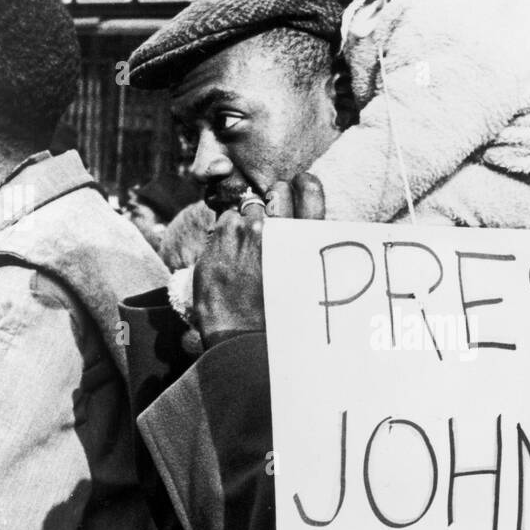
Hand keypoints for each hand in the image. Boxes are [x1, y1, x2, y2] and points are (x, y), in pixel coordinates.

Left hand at [192, 173, 324, 345]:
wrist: (245, 343)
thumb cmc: (281, 321)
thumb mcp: (308, 285)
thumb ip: (307, 253)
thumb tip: (305, 234)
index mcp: (305, 241)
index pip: (310, 189)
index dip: (303, 186)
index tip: (297, 188)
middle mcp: (278, 231)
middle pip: (276, 192)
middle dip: (271, 203)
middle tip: (267, 227)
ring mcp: (246, 233)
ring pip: (245, 208)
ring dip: (245, 223)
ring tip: (245, 253)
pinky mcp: (219, 241)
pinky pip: (223, 224)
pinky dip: (224, 237)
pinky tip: (229, 260)